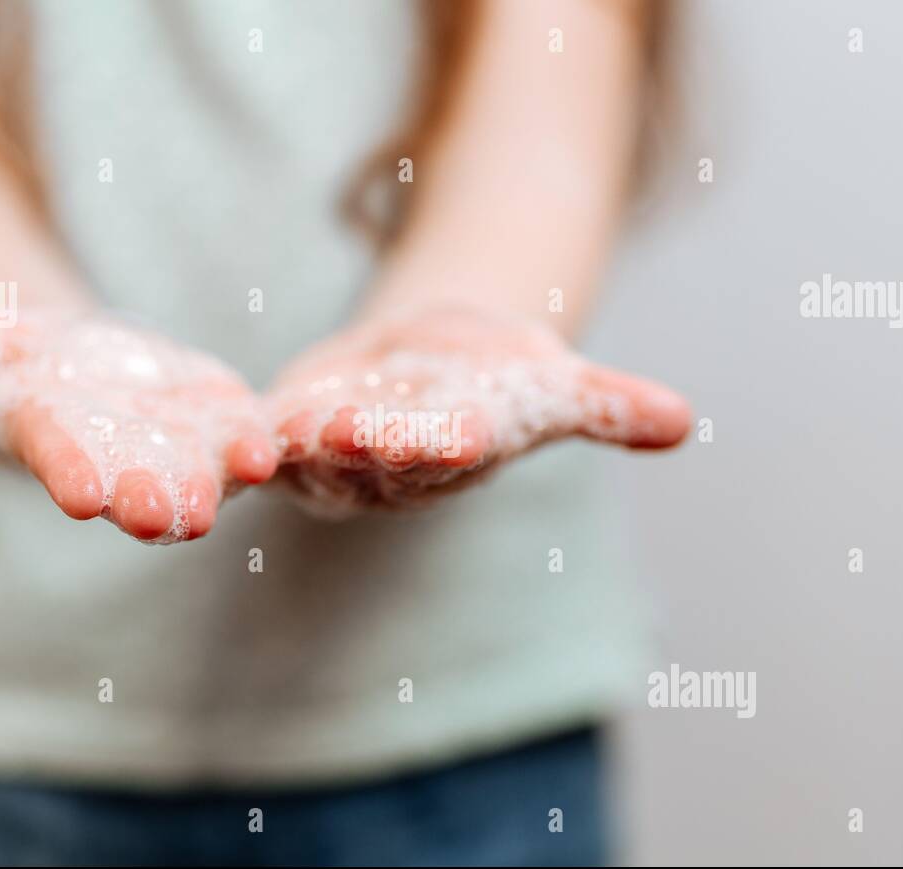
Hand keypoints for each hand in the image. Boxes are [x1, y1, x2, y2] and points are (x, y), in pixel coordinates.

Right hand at [0, 313, 276, 542]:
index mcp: (62, 448)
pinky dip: (262, 442)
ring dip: (226, 476)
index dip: (71, 475)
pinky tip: (276, 444)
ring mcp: (179, 448)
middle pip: (143, 485)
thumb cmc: (7, 369)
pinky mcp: (222, 423)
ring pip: (206, 470)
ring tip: (249, 468)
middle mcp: (125, 464)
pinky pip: (247, 436)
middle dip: (156, 500)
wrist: (72, 369)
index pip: (65, 464)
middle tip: (171, 515)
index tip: (81, 493)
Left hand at [266, 308, 690, 513]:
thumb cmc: (496, 379)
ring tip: (286, 425)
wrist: (428, 367)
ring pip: (311, 451)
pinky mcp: (284, 434)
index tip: (460, 431)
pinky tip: (218, 426)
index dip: (458, 442)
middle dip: (367, 444)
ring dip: (296, 443)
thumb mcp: (552, 382)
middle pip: (378, 455)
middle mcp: (395, 466)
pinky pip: (256, 436)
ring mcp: (333, 456)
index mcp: (461, 448)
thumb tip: (685, 422)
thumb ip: (607, 405)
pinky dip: (241, 435)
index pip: (460, 449)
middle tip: (351, 428)